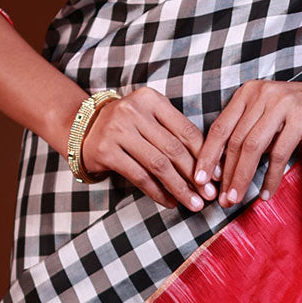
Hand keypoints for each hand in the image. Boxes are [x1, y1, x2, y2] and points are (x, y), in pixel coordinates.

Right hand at [80, 87, 215, 211]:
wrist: (84, 129)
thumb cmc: (128, 125)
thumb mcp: (150, 118)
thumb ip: (174, 133)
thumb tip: (209, 165)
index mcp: (151, 99)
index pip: (185, 129)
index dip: (204, 154)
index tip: (217, 175)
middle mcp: (134, 110)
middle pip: (173, 148)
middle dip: (194, 175)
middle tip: (209, 195)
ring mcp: (118, 130)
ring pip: (158, 164)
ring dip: (179, 187)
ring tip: (193, 203)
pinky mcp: (106, 151)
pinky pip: (139, 176)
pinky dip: (157, 192)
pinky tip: (170, 202)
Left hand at [194, 80, 301, 207]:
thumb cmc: (289, 113)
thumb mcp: (262, 114)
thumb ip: (243, 131)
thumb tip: (220, 169)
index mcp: (247, 92)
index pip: (220, 126)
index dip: (208, 154)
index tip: (200, 178)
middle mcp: (261, 94)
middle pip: (236, 139)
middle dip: (227, 173)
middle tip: (222, 199)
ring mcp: (281, 103)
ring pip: (253, 146)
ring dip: (243, 177)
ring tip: (236, 199)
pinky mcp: (300, 117)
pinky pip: (279, 153)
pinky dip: (271, 176)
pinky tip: (266, 193)